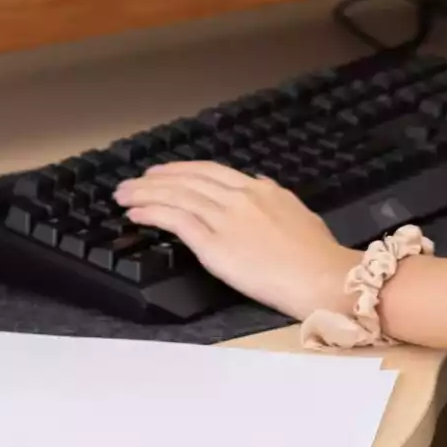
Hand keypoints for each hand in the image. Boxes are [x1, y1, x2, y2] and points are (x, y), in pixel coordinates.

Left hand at [113, 162, 358, 320]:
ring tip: (125, 194)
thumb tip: (260, 184)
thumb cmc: (317, 255)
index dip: (182, 169)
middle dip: (156, 178)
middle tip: (133, 181)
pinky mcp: (214, 244)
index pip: (210, 171)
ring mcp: (225, 219)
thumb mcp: (298, 212)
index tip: (163, 172)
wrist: (321, 276)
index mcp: (260, 189)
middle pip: (187, 179)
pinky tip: (136, 212)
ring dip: (145, 193)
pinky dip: (151, 213)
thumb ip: (274, 197)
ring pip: (176, 195)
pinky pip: (175, 221)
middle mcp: (239, 198)